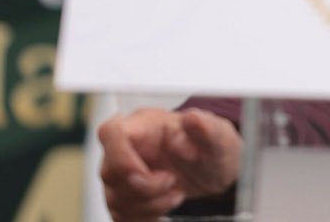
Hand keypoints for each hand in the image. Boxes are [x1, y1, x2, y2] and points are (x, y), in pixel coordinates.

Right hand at [98, 107, 242, 221]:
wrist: (215, 171)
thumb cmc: (212, 147)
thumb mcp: (220, 136)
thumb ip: (207, 128)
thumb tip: (192, 118)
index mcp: (146, 124)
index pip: (110, 131)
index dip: (119, 155)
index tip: (146, 171)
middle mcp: (129, 147)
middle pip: (110, 172)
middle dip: (145, 186)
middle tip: (173, 181)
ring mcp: (123, 174)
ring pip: (114, 198)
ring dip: (149, 204)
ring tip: (176, 194)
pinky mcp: (125, 197)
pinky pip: (121, 216)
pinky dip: (145, 216)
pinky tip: (165, 204)